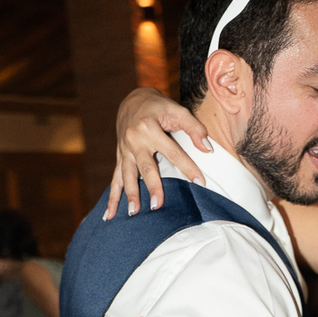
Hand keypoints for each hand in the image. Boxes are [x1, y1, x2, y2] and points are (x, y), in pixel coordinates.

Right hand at [105, 89, 209, 220]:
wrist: (132, 100)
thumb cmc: (159, 107)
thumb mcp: (177, 110)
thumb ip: (194, 128)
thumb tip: (208, 149)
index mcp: (149, 127)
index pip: (173, 152)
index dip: (188, 167)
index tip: (200, 183)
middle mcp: (134, 140)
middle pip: (146, 167)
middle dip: (152, 186)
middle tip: (157, 205)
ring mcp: (124, 150)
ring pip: (127, 175)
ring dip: (130, 195)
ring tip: (134, 212)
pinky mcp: (119, 158)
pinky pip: (115, 180)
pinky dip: (112, 198)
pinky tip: (110, 216)